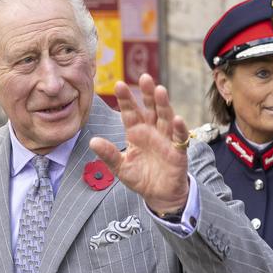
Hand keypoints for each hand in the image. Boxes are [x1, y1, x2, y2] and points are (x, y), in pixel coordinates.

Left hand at [89, 74, 190, 214]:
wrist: (159, 195)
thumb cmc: (140, 178)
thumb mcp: (121, 167)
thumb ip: (109, 154)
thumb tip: (93, 141)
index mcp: (136, 133)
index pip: (130, 112)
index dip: (125, 100)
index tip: (118, 85)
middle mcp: (152, 131)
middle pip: (150, 109)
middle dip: (147, 94)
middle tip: (144, 77)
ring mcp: (166, 139)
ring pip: (165, 118)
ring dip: (163, 104)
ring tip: (160, 90)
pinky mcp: (178, 151)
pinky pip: (179, 138)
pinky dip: (179, 129)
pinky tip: (176, 119)